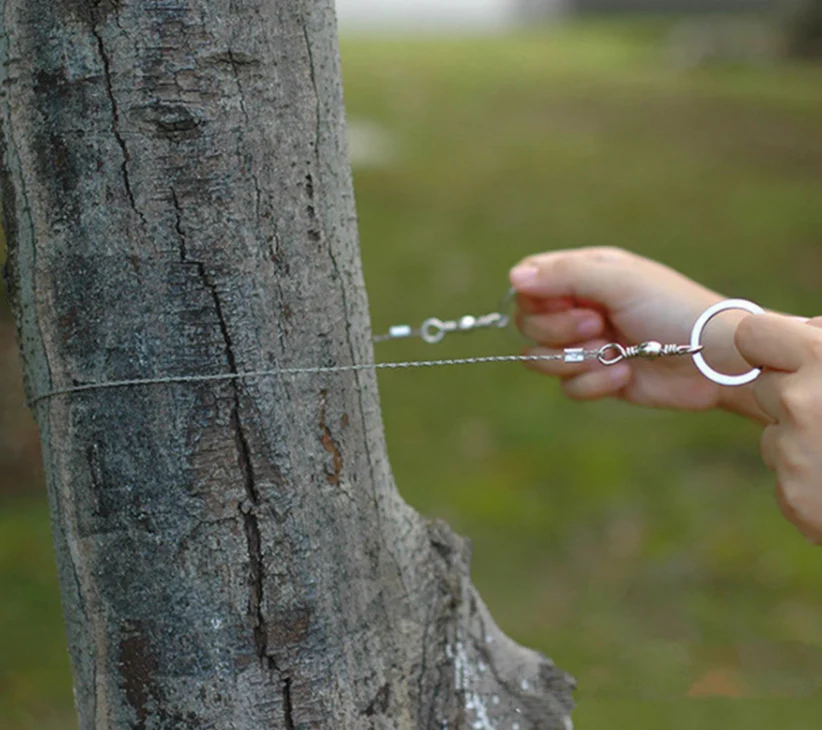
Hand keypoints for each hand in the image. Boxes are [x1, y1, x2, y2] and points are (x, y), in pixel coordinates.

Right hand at [509, 247, 753, 411]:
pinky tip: (625, 375)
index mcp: (584, 274)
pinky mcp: (596, 377)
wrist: (714, 359)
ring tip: (613, 355)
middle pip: (528, 323)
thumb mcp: (619, 282)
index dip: (536, 299)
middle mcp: (579, 307)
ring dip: (577, 361)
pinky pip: (568, 387)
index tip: (566, 303)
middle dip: (559, 331)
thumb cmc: (672, 309)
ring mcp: (586, 344)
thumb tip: (513, 278)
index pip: (529, 283)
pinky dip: (594, 384)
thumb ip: (564, 276)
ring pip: (541, 359)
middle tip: (598, 326)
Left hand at [735, 314, 821, 543]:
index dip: (769, 346)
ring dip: (802, 439)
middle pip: (764, 386)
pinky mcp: (794, 497)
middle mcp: (801, 402)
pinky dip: (811, 480)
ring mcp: (793, 453)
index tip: (786, 357)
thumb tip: (803, 330)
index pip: (752, 335)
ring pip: (774, 433)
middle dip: (792, 394)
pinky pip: (787, 476)